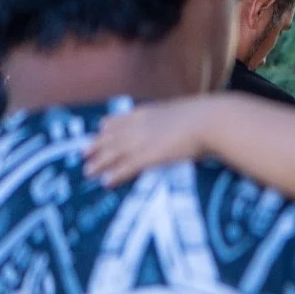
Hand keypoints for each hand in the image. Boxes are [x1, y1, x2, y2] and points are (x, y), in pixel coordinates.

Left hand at [86, 100, 214, 184]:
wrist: (211, 121)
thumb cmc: (209, 116)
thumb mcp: (189, 111)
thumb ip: (181, 117)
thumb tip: (190, 120)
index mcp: (149, 112)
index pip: (122, 118)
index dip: (108, 126)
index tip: (100, 130)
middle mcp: (139, 125)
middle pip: (111, 137)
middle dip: (96, 146)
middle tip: (83, 154)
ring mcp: (142, 141)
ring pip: (112, 153)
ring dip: (98, 163)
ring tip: (88, 172)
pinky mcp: (148, 156)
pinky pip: (125, 167)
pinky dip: (114, 175)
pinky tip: (106, 182)